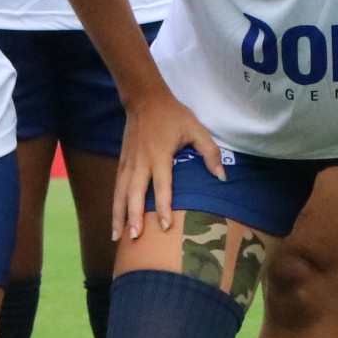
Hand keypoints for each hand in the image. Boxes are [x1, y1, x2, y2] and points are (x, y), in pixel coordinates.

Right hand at [113, 93, 224, 242]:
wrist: (144, 99)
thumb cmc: (173, 115)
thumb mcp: (196, 129)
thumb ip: (210, 152)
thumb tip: (222, 178)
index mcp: (160, 155)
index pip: (162, 185)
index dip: (163, 206)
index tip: (165, 227)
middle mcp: (141, 162)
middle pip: (135, 193)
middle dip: (134, 216)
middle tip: (135, 238)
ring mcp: (129, 163)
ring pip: (121, 193)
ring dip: (118, 216)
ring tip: (117, 237)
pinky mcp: (122, 163)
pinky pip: (117, 188)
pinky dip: (115, 205)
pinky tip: (115, 221)